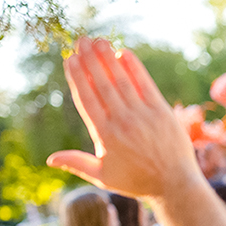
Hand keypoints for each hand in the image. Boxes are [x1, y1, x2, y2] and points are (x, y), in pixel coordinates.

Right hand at [46, 37, 204, 199]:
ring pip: (122, 81)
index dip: (78, 77)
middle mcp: (123, 122)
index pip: (87, 99)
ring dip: (109, 58)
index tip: (70, 59)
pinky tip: (124, 52)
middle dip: (90, 60)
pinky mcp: (162, 111)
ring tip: (98, 40)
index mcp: (105, 136)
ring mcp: (144, 115)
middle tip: (80, 40)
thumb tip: (50, 159)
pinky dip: (135, 68)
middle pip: (102, 85)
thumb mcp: (103, 176)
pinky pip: (146, 84)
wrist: (175, 185)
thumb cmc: (136, 181)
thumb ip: (77, 163)